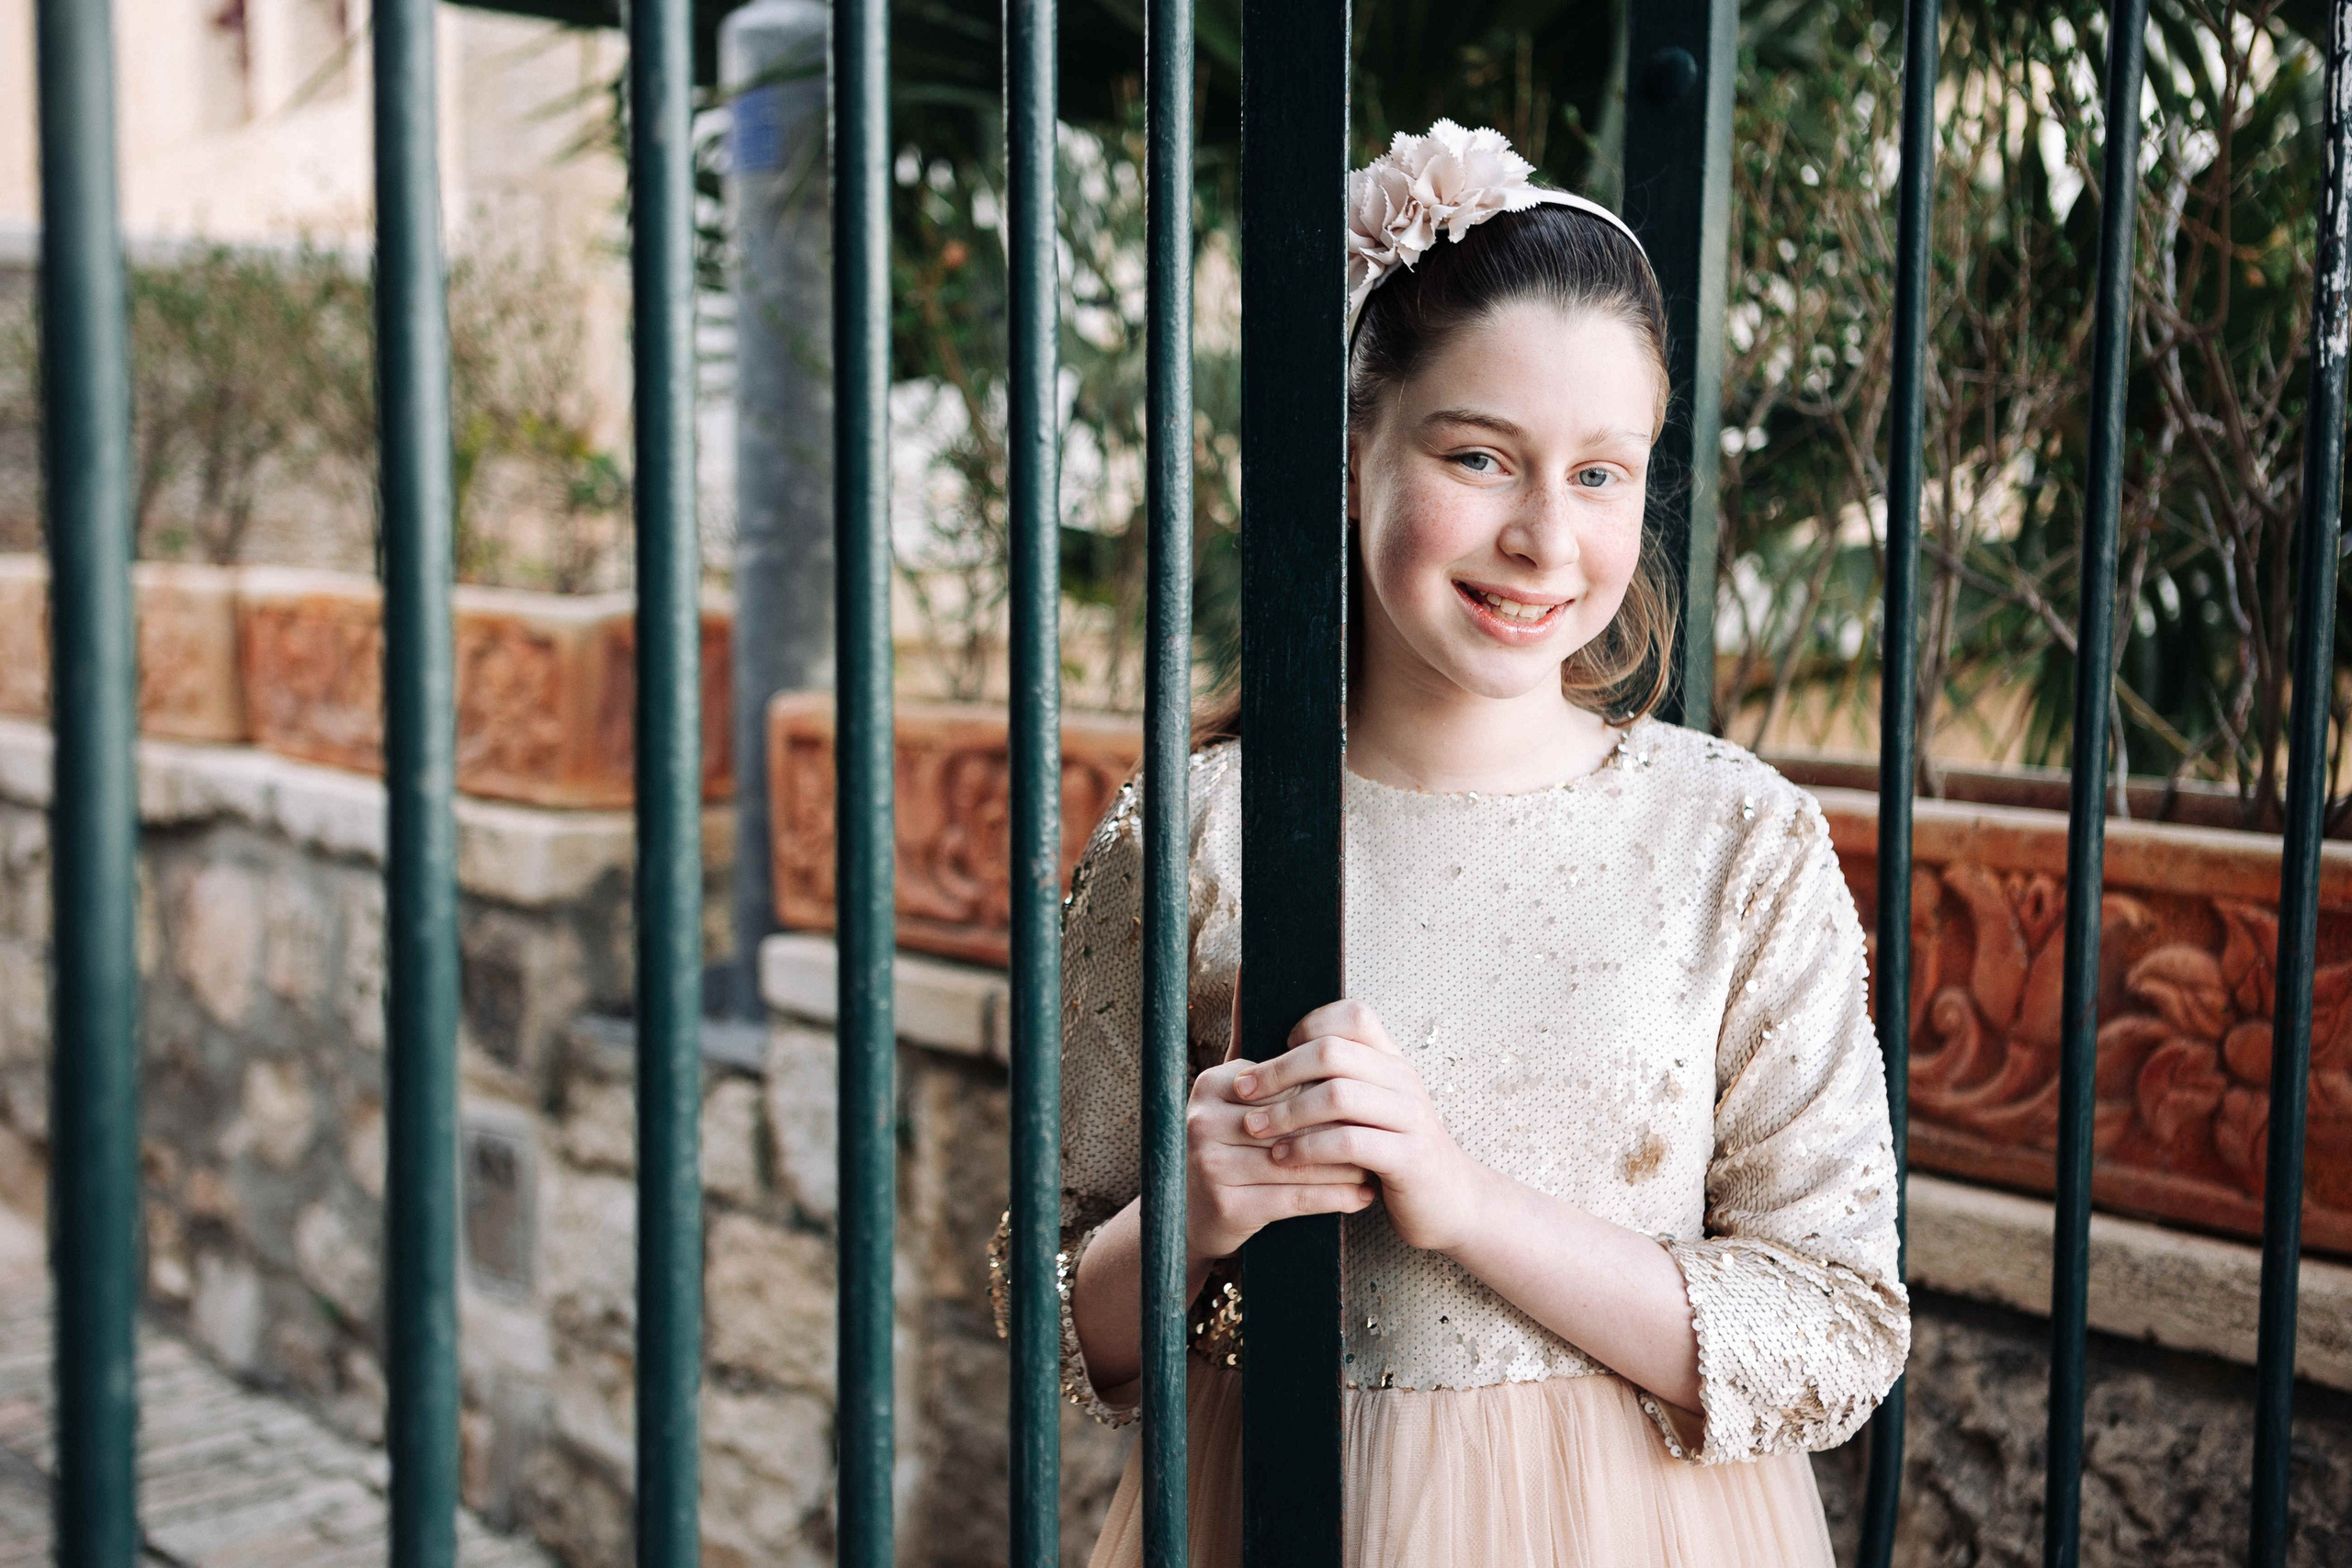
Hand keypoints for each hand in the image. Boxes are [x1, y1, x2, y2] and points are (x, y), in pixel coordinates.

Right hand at [1182, 973, 1376, 1267]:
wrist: (1191, 1218)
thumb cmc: (1224, 1146)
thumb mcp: (1230, 1091)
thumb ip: (1245, 1036)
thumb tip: (1248, 966)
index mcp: (1211, 1085)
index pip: (1286, 1083)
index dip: (1327, 1094)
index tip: (1365, 1098)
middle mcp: (1203, 1121)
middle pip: (1294, 1121)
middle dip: (1342, 1129)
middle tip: (1383, 1131)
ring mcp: (1211, 1166)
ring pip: (1300, 1160)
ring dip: (1347, 1164)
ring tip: (1379, 1163)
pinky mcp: (1229, 1206)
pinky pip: (1297, 1197)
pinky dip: (1336, 1196)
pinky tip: (1363, 1194)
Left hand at [1232, 998, 1487, 1253]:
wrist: (1450, 1203)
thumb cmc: (1393, 1153)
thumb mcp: (1369, 1109)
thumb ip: (1335, 1081)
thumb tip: (1272, 1057)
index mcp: (1392, 1061)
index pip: (1354, 1016)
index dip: (1310, 1024)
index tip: (1275, 1048)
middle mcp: (1403, 1080)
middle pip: (1333, 1052)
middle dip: (1279, 1070)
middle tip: (1244, 1091)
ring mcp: (1409, 1117)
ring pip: (1338, 1095)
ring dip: (1286, 1112)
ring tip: (1255, 1128)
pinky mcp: (1408, 1158)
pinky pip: (1349, 1143)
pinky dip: (1308, 1149)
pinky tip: (1283, 1159)